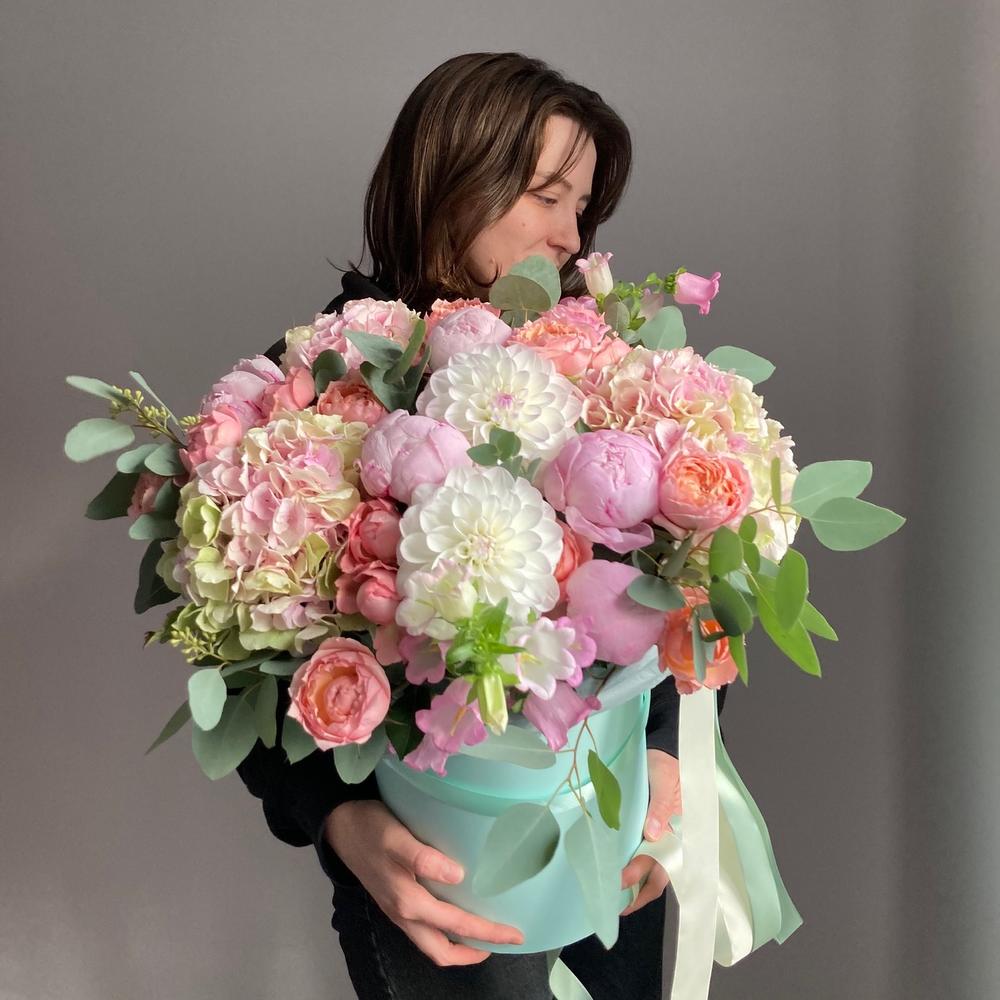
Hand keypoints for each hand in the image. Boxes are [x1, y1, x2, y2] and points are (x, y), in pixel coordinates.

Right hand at [325, 800, 524, 965]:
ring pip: (432, 943)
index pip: (455, 926)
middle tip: (504, 939)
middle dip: (475, 950)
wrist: (339, 825)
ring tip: (485, 934)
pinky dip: (445, 931)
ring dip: (460, 944)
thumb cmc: (369, 828)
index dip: (487, 933)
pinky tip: (456, 912)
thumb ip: (423, 858)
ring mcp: (397, 911)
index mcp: (407, 901)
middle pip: (442, 950)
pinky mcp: (394, 901)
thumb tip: (458, 876)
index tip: (514, 934)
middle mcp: (403, 913)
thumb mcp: (396, 837)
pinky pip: (424, 929)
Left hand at [620, 748, 680, 915]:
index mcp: (677, 832)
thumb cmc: (668, 765)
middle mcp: (667, 838)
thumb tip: (653, 833)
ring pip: (645, 867)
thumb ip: (661, 806)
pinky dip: (626, 862)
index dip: (642, 879)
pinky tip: (610, 868)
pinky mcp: (643, 825)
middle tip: (613, 905)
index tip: (619, 884)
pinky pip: (636, 849)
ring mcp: (655, 834)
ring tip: (610, 896)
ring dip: (630, 883)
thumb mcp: (665, 781)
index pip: (662, 865)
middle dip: (635, 892)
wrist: (664, 749)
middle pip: (654, 875)